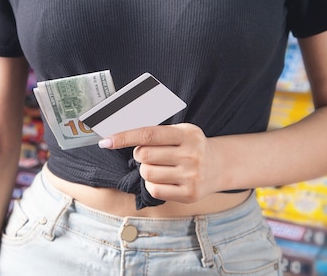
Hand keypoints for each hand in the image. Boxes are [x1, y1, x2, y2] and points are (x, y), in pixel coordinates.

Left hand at [99, 123, 222, 203]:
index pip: (148, 135)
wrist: (220, 166)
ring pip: (147, 174)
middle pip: (144, 156)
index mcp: (187, 134)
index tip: (106, 141)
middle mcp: (191, 155)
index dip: (124, 137)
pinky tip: (163, 179)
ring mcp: (192, 176)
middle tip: (148, 154)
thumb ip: (155, 133)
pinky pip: (154, 190)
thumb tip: (118, 137)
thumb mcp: (180, 132)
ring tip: (158, 167)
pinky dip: (152, 184)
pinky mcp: (190, 194)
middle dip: (139, 155)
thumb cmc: (191, 146)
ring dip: (146, 170)